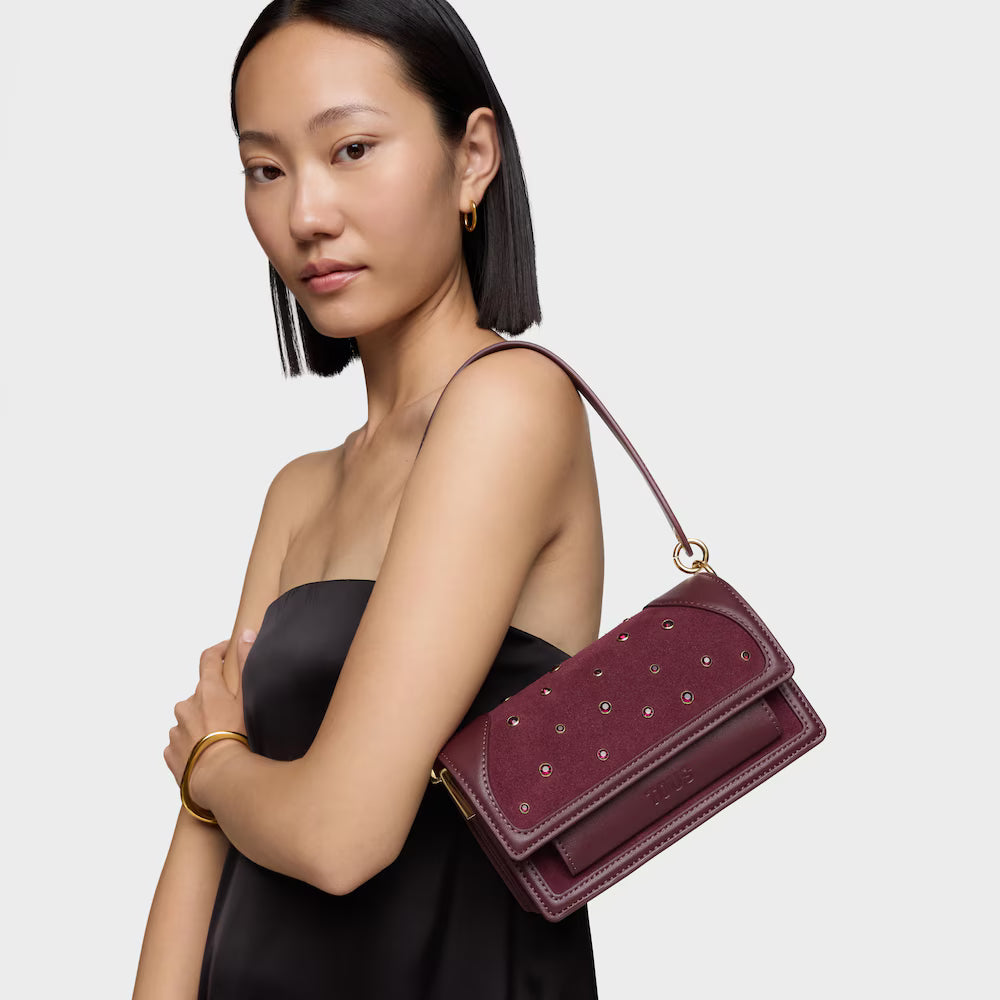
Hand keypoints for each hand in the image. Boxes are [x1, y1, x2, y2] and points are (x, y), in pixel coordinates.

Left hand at [164, 630, 256, 803]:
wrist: (217, 777)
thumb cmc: (237, 737)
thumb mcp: (247, 697)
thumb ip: (246, 662)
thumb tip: (246, 633)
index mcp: (206, 690)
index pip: (208, 659)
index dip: (218, 651)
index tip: (226, 650)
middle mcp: (186, 706)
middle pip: (200, 695)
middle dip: (213, 700)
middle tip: (232, 715)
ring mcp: (176, 730)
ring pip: (190, 720)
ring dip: (202, 725)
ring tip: (221, 741)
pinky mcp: (171, 752)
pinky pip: (181, 744)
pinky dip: (193, 746)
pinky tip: (209, 755)